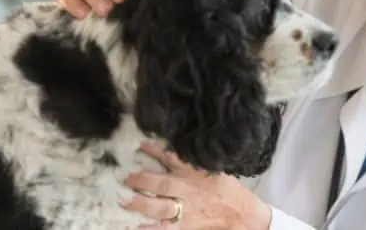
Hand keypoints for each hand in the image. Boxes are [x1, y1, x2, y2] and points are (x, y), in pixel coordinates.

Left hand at [122, 142, 271, 229]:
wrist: (241, 214)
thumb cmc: (227, 190)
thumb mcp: (214, 169)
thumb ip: (194, 162)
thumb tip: (174, 150)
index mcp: (195, 174)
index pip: (173, 159)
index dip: (156, 151)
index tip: (141, 145)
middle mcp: (188, 191)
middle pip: (162, 184)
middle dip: (142, 180)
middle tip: (125, 178)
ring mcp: (186, 210)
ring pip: (160, 207)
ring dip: (141, 204)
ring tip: (124, 202)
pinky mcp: (185, 225)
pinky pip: (164, 228)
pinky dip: (149, 229)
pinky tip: (135, 227)